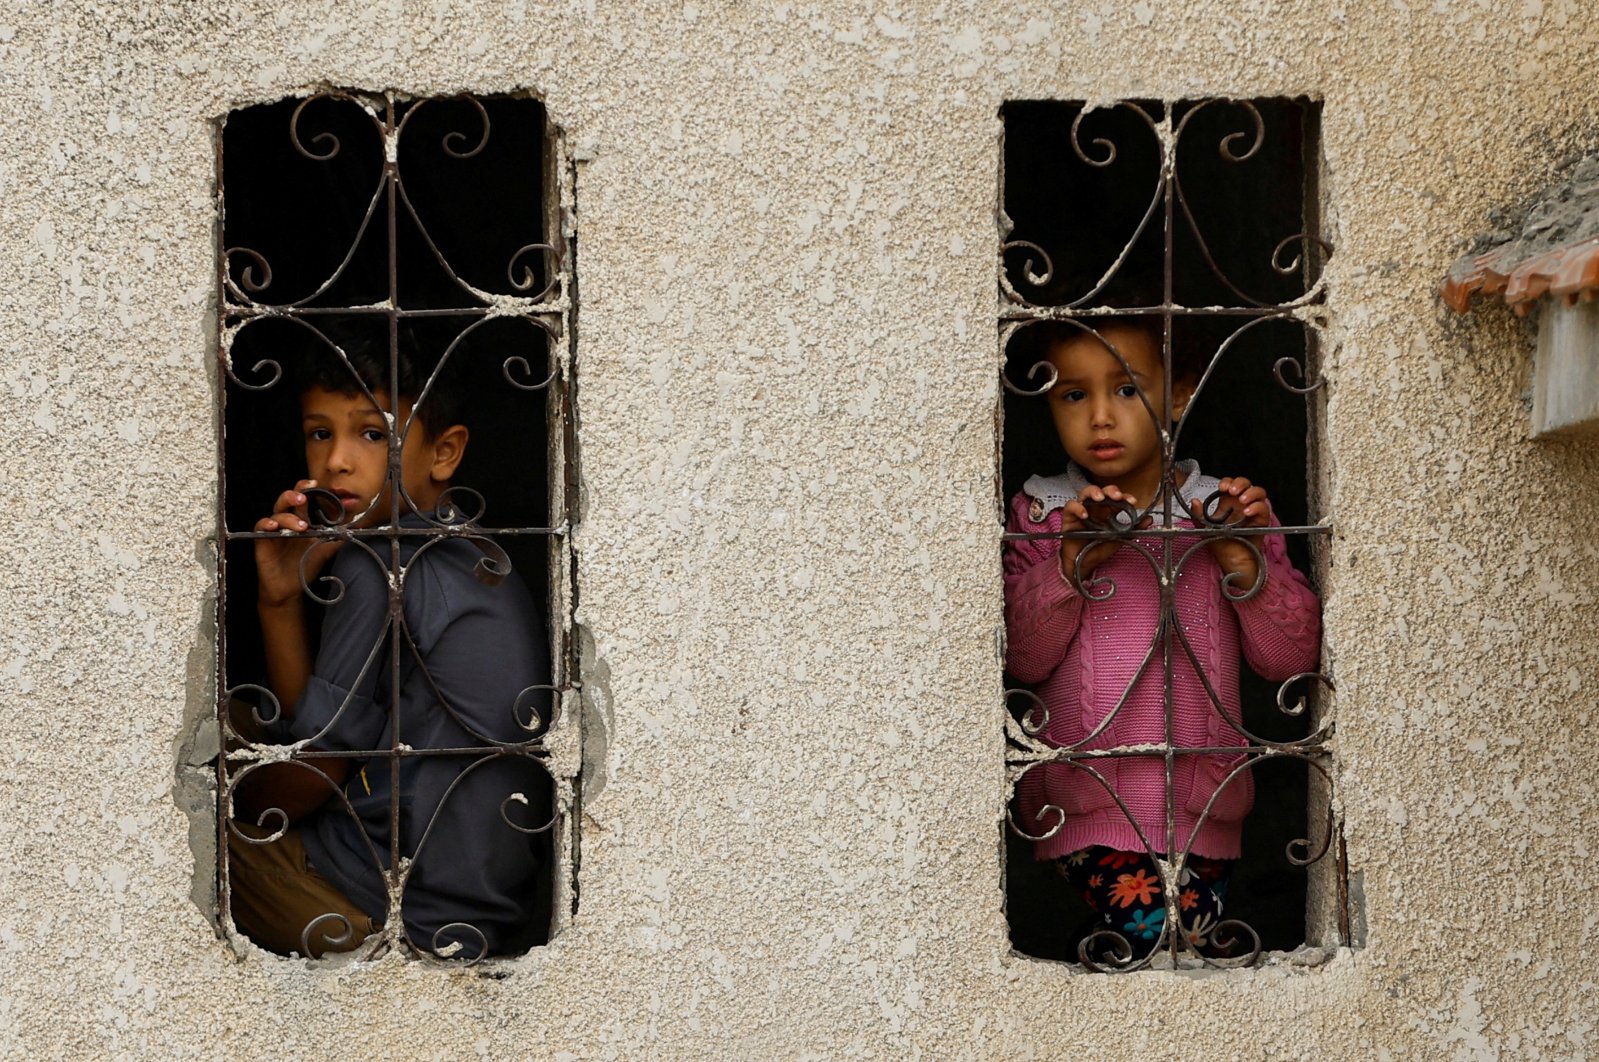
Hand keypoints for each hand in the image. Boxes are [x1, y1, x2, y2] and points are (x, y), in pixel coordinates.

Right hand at [254, 479, 343, 608]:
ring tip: (301, 526)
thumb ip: (336, 539)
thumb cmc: (304, 566)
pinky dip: (266, 524)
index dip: (306, 489)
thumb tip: (354, 529)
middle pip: (286, 500)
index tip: (315, 483)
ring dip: (288, 516)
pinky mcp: (262, 541)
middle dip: (294, 495)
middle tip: (304, 497)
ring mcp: (273, 531)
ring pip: (276, 513)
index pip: (302, 500)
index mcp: (301, 520)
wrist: (289, 589)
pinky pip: (260, 527)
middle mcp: (286, 522)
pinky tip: (273, 526)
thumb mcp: (324, 551)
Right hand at [1058, 483, 1139, 584]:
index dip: (1124, 497)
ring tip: (1100, 498)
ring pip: (1085, 493)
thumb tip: (1149, 519)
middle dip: (1110, 491)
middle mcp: (1095, 508)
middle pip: (1102, 492)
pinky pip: (1070, 506)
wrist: (1082, 564)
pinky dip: (1077, 507)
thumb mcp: (1119, 540)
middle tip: (1117, 496)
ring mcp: (1082, 511)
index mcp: (1108, 512)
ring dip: (1093, 492)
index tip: (1132, 501)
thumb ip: (1133, 529)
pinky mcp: (1068, 518)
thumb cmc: (1098, 550)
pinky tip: (1084, 514)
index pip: (1116, 499)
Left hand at [1190, 476, 1269, 589]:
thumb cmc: (1220, 544)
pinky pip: (1264, 509)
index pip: (1231, 485)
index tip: (1222, 487)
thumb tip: (1194, 502)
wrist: (1231, 560)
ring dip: (1251, 493)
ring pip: (1259, 492)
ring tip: (1242, 500)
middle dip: (1240, 483)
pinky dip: (1257, 507)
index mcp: (1228, 503)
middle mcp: (1241, 505)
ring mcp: (1253, 511)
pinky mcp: (1262, 521)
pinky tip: (1248, 512)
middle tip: (1232, 491)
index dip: (1228, 482)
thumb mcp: (1204, 528)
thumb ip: (1198, 515)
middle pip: (1246, 484)